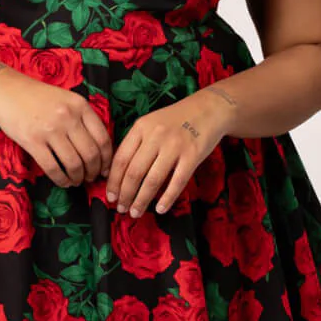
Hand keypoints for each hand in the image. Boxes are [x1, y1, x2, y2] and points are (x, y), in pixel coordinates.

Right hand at [0, 68, 112, 187]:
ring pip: (73, 164)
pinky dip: (61, 180)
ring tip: (77, 181)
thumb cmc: (37, 97)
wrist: (5, 91)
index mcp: (80, 105)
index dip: (107, 159)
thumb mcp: (66, 99)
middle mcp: (68, 117)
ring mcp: (50, 129)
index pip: (103, 138)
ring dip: (78, 178)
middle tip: (92, 178)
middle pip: (90, 154)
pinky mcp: (32, 141)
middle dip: (94, 172)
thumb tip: (99, 149)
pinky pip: (52, 168)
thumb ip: (83, 118)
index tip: (105, 168)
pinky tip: (63, 182)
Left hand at [104, 89, 234, 217]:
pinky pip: (177, 182)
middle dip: (125, 195)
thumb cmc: (176, 119)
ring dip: (141, 200)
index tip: (110, 196)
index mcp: (141, 127)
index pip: (121, 159)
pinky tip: (160, 209)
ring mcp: (175, 145)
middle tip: (121, 208)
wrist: (209, 108)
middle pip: (134, 172)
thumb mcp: (151, 123)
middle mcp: (156, 136)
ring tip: (135, 212)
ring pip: (153, 180)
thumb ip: (136, 143)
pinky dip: (167, 198)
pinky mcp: (193, 155)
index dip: (113, 181)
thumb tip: (118, 173)